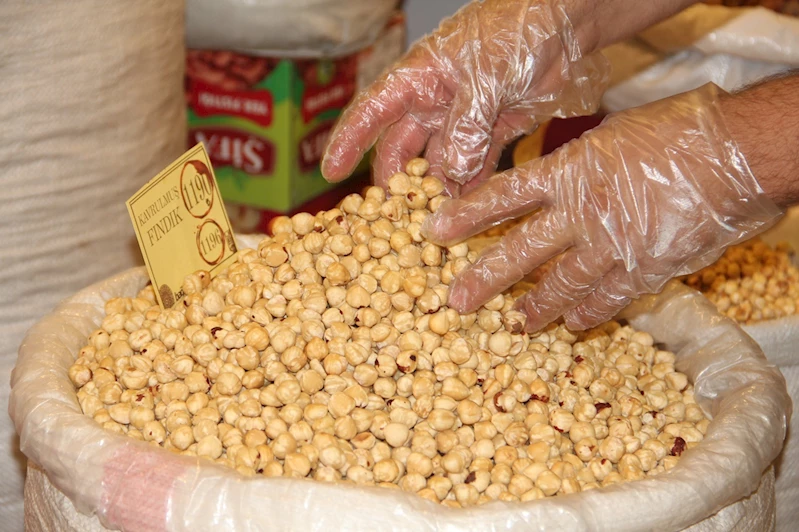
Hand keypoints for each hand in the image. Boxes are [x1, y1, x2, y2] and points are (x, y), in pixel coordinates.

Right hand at [321, 0, 608, 195]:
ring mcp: (463, 120)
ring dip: (435, 190)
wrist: (565, 24)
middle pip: (401, 147)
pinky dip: (469, 188)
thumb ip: (466, 124)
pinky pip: (473, 166)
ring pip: (437, 163)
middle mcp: (435, 101)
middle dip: (396, 180)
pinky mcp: (492, 132)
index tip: (331, 171)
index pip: (372, 111)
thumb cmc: (517, 32)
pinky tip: (465, 211)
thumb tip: (449, 172)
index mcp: (420, 77)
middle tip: (393, 214)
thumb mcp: (487, 76)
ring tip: (433, 223)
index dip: (349, 141)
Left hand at [422, 84, 781, 330]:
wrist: (736, 155)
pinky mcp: (645, 270)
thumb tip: (558, 183)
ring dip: (534, 308)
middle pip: (520, 251)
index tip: (434, 230)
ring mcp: (611, 246)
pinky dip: (589, 314)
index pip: (504, 196)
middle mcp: (581, 212)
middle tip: (456, 302)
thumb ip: (579, 166)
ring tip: (515, 325)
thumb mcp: (613, 137)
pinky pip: (608, 299)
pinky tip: (572, 326)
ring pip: (560, 284)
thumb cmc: (678, 132)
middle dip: (485, 278)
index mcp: (569, 171)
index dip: (467, 215)